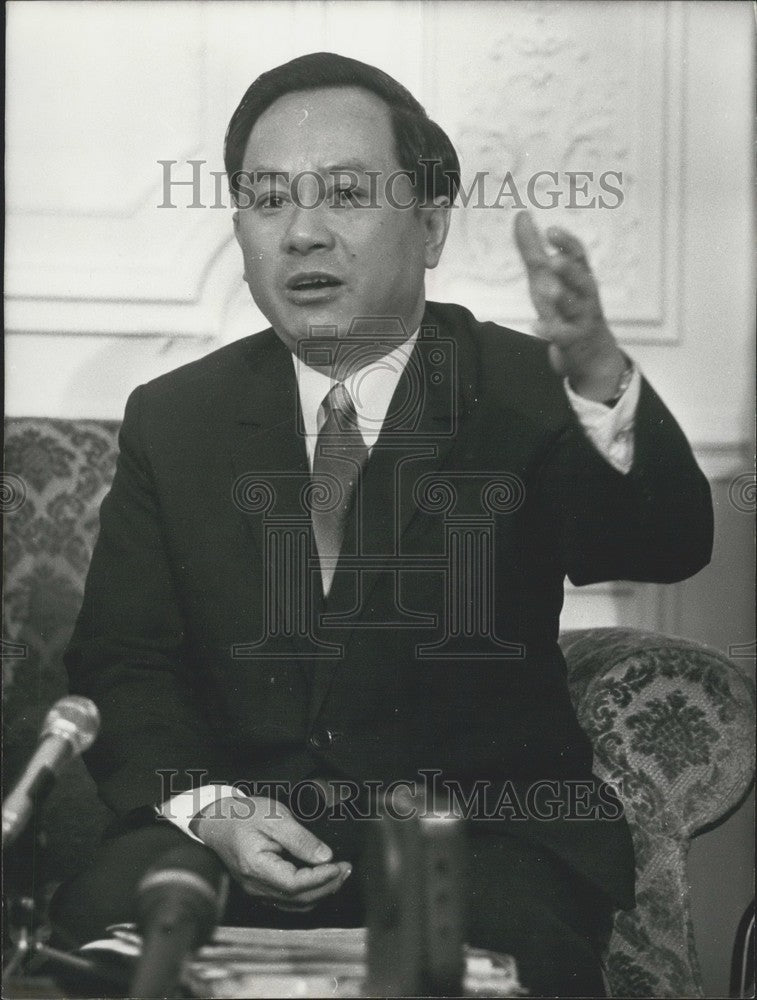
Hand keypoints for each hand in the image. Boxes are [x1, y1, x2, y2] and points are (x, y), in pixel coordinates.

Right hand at [193, 795, 350, 910]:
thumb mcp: (274, 817)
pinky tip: (320, 879)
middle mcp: (256, 886)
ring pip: (295, 903)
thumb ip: (300, 838)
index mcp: (257, 867)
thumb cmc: (243, 815)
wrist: (218, 821)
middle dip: (327, 886)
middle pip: (299, 898)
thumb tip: (324, 857)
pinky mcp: (261, 888)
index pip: (295, 884)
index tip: (339, 865)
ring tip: (339, 873)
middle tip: (347, 869)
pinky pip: (288, 899)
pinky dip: (308, 892)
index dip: (321, 878)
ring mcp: (257, 890)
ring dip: (321, 891)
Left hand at [514, 211, 626, 401]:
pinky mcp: (572, 342)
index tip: (551, 231)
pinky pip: (563, 336)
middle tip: (554, 260)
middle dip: (569, 270)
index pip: (579, 257)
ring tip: (550, 291)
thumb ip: (533, 249)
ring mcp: (580, 320)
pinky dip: (550, 331)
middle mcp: (584, 296)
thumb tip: (521, 214)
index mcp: (580, 277)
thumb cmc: (565, 307)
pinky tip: (535, 325)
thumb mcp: (547, 277)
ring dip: (563, 299)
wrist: (591, 354)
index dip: (567, 244)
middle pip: (582, 281)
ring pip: (575, 308)